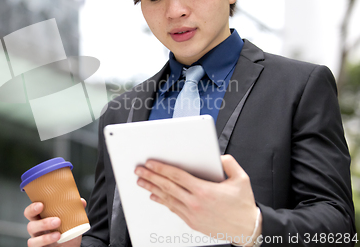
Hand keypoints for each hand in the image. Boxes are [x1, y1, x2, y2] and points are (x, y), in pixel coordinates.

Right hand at [24, 198, 86, 246]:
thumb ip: (75, 211)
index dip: (32, 207)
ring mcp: (36, 238)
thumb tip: (81, 201)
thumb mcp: (72, 222)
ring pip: (32, 231)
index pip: (31, 211)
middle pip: (29, 220)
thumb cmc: (67, 234)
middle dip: (40, 218)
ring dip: (45, 227)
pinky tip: (57, 237)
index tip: (41, 204)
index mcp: (42, 218)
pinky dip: (45, 239)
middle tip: (57, 219)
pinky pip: (34, 244)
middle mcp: (37, 228)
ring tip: (58, 229)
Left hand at [135, 155, 261, 244]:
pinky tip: (155, 196)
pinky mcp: (192, 222)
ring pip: (167, 198)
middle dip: (151, 176)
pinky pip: (173, 209)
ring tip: (142, 181)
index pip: (177, 176)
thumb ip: (228, 163)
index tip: (151, 163)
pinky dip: (162, 201)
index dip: (162, 168)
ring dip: (152, 188)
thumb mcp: (241, 179)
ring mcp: (192, 214)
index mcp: (205, 190)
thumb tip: (217, 156)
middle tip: (139, 170)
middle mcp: (195, 203)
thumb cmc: (243, 206)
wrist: (247, 230)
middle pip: (168, 186)